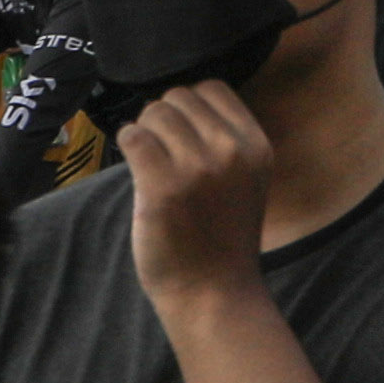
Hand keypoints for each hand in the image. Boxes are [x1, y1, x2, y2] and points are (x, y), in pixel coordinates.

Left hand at [111, 73, 279, 306]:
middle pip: (178, 97)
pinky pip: (132, 136)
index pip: (213, 88)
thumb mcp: (245, 180)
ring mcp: (196, 167)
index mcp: (256, 146)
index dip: (190, 106)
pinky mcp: (162, 186)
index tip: (182, 135)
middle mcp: (230, 150)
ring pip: (153, 113)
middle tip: (162, 153)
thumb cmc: (222, 238)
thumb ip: (225, 141)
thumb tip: (178, 103)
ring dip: (144, 133)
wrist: (213, 294)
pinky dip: (127, 146)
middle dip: (163, 119)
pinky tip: (137, 170)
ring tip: (150, 164)